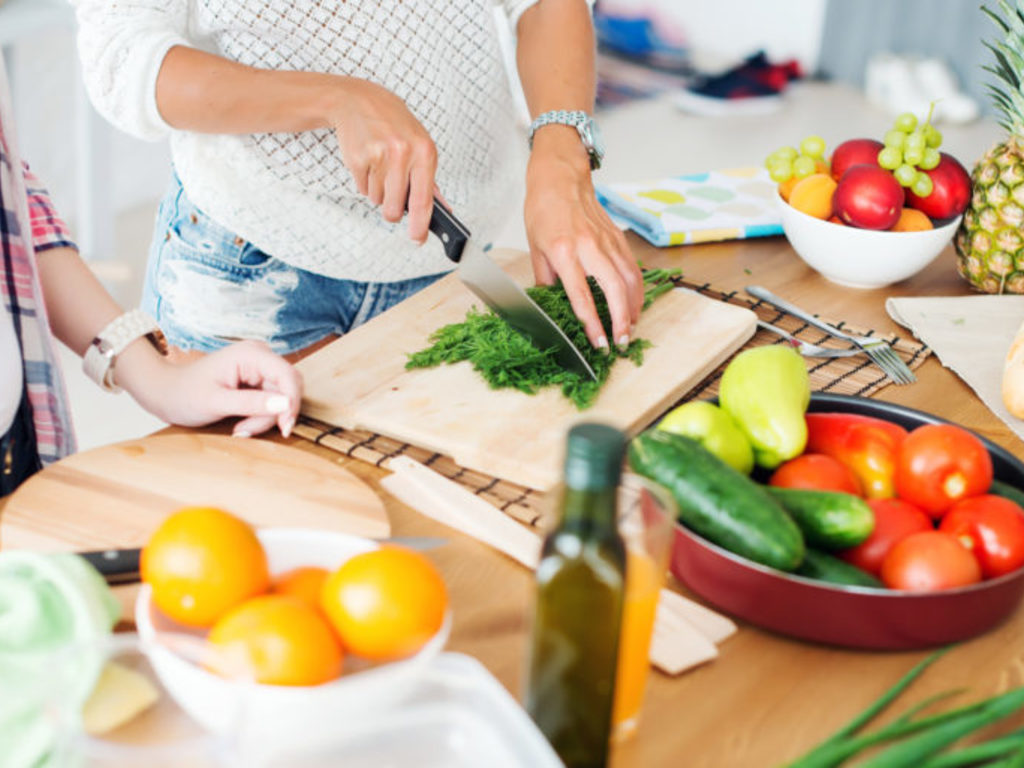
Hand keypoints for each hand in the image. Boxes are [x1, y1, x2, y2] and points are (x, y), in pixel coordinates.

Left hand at [121, 340, 302, 437]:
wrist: (166, 392)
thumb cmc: (184, 394)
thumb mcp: (216, 402)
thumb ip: (252, 403)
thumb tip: (286, 404)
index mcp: (251, 354)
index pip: (288, 376)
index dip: (292, 402)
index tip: (285, 428)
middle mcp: (259, 356)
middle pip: (287, 388)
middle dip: (273, 414)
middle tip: (247, 430)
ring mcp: (259, 368)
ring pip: (281, 398)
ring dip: (265, 418)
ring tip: (239, 428)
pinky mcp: (257, 379)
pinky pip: (272, 401)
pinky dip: (260, 416)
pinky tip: (241, 422)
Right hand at [328, 78, 437, 243]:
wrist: (359, 100)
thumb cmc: (394, 124)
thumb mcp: (420, 145)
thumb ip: (430, 180)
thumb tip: (442, 209)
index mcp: (425, 152)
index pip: (424, 200)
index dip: (420, 225)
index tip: (418, 239)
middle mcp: (403, 154)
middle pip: (395, 209)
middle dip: (393, 211)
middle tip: (392, 195)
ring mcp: (379, 156)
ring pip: (378, 201)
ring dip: (378, 192)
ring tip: (380, 166)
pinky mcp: (358, 159)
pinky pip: (362, 190)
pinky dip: (365, 182)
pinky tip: (369, 161)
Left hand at [524, 127, 642, 349]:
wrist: (560, 177)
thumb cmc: (543, 210)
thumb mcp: (535, 248)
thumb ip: (545, 280)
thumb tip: (551, 306)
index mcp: (563, 252)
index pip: (581, 295)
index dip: (592, 324)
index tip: (599, 343)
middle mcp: (589, 247)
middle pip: (613, 289)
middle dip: (620, 320)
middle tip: (622, 342)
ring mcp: (607, 241)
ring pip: (629, 279)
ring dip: (632, 308)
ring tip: (630, 329)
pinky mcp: (617, 237)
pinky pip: (632, 267)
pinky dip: (637, 289)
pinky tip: (635, 304)